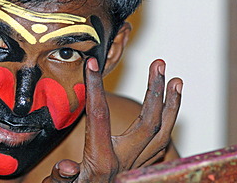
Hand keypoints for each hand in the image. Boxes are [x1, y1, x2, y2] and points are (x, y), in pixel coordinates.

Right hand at [42, 58, 181, 181]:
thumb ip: (61, 178)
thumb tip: (67, 168)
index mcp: (101, 162)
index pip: (99, 116)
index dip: (94, 88)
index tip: (92, 66)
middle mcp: (125, 162)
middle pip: (148, 122)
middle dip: (155, 90)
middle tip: (159, 65)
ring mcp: (136, 166)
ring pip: (163, 134)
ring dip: (171, 106)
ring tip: (176, 81)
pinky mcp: (140, 168)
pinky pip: (161, 145)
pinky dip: (168, 125)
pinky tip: (169, 111)